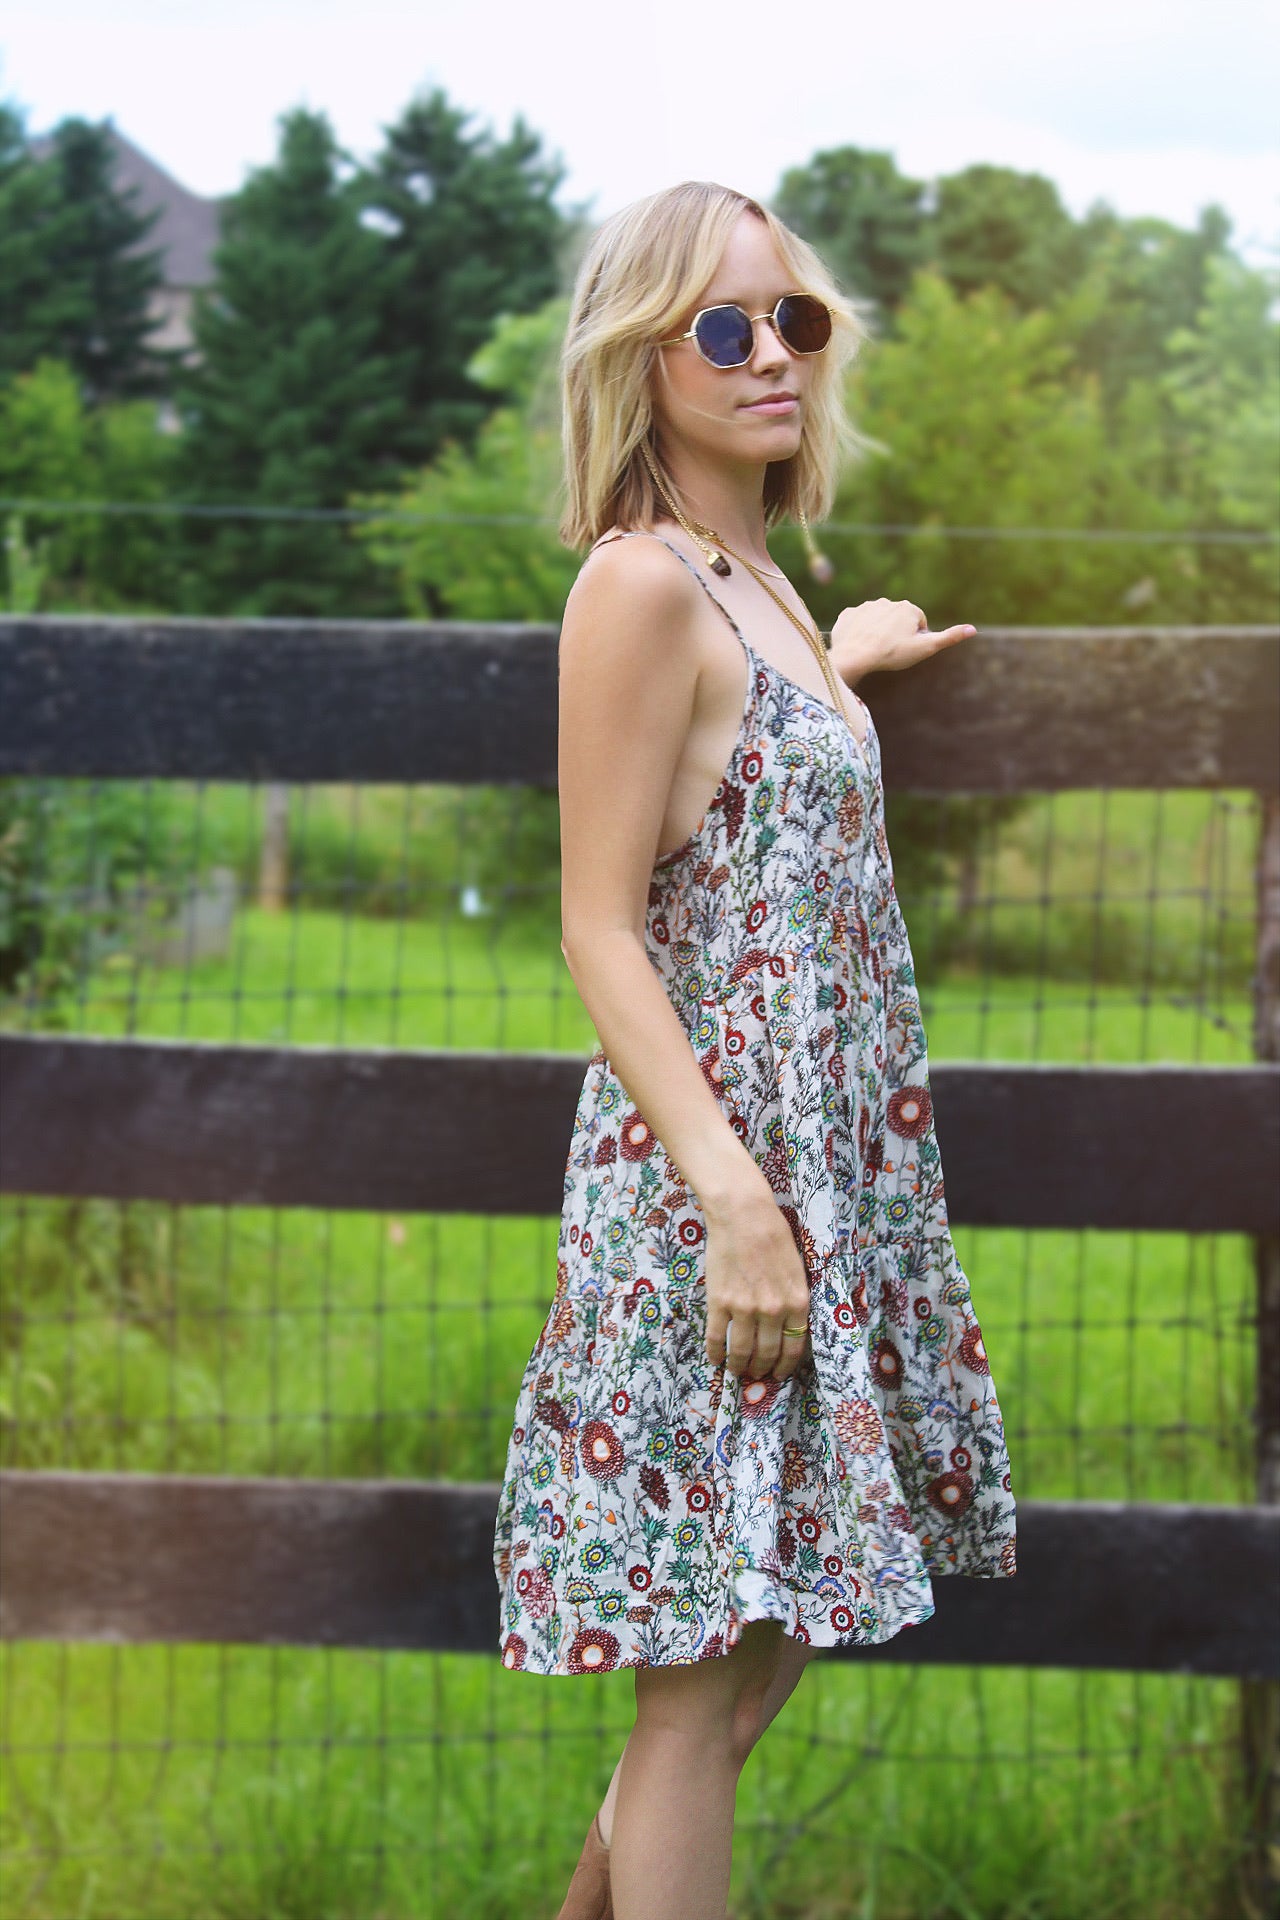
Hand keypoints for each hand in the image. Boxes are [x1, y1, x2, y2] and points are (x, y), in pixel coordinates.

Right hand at [701, 1180, 810, 1382]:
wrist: (743, 1214)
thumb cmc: (773, 1235)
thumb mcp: (797, 1269)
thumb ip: (794, 1298)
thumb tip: (788, 1326)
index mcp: (797, 1302)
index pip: (794, 1347)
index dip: (786, 1366)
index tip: (779, 1373)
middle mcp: (773, 1310)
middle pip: (768, 1354)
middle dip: (762, 1370)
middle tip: (757, 1375)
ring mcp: (745, 1308)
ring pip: (742, 1351)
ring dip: (739, 1367)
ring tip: (737, 1371)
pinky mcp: (720, 1302)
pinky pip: (717, 1337)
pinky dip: (715, 1353)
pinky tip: (715, 1359)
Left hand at [829, 597, 974, 683]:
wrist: (855, 655)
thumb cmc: (892, 653)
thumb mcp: (925, 648)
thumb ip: (949, 637)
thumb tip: (973, 629)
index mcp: (908, 608)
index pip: (917, 624)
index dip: (914, 640)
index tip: (905, 650)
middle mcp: (887, 601)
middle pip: (897, 621)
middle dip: (896, 634)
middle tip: (890, 651)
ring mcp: (866, 606)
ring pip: (877, 622)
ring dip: (877, 633)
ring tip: (874, 649)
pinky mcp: (848, 614)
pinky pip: (857, 624)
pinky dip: (859, 633)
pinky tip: (858, 644)